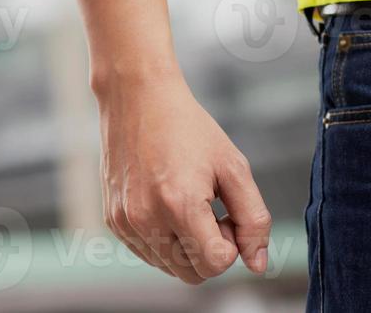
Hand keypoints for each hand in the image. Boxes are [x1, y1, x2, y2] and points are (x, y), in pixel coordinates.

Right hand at [65, 0, 270, 283]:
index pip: (216, 264)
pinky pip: (147, 252)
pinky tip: (165, 203)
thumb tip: (257, 264)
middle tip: (209, 208)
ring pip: (169, 267)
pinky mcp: (113, 219)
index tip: (225, 212)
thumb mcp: (233, 167)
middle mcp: (146, 219)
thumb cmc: (188, 128)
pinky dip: (163, 239)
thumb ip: (254, 220)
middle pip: (192, 273)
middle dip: (209, 250)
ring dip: (186, 247)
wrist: (137, 97)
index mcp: (179, 205)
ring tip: (186, 203)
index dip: (231, 244)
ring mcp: (125, 221)